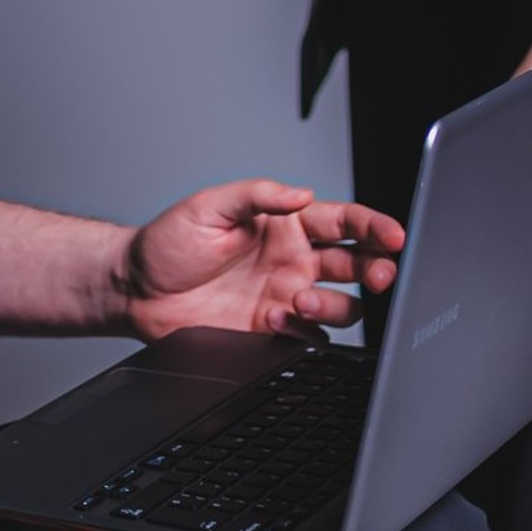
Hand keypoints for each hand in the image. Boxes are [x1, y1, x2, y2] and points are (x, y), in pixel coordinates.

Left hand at [120, 180, 405, 337]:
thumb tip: (302, 193)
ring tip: (298, 299)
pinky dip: (307, 333)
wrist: (138, 290)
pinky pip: (313, 337)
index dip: (374, 226)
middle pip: (357, 265)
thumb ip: (258, 194)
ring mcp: (287, 298)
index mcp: (287, 225)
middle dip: (377, 268)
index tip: (394, 235)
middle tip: (378, 273)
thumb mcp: (210, 205)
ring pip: (342, 305)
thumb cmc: (170, 241)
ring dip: (333, 303)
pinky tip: (278, 320)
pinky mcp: (274, 331)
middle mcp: (295, 262)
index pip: (344, 222)